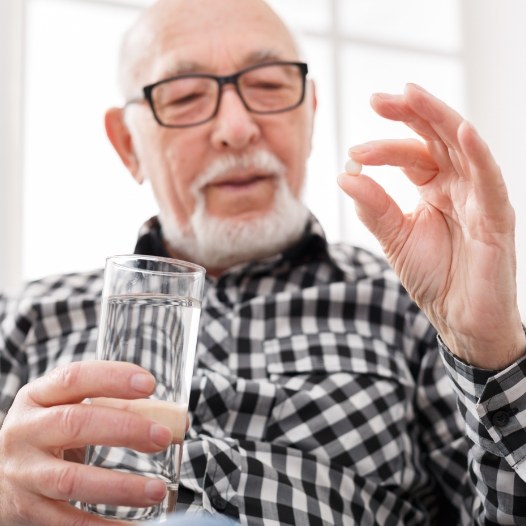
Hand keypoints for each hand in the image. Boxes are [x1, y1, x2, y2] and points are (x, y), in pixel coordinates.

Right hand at [0, 361, 178, 525]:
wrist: (0, 474)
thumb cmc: (51, 433)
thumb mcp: (70, 409)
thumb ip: (118, 408)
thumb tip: (178, 422)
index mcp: (38, 396)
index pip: (74, 378)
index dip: (112, 378)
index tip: (149, 384)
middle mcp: (25, 431)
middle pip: (74, 423)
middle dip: (125, 429)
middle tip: (163, 437)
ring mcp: (22, 472)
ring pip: (70, 480)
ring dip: (119, 486)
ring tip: (157, 490)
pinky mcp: (26, 510)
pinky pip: (65, 522)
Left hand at [338, 83, 524, 368]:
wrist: (460, 321)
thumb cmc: (435, 279)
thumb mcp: (395, 240)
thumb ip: (375, 208)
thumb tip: (345, 175)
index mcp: (435, 189)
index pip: (412, 155)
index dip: (384, 148)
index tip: (353, 154)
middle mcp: (459, 186)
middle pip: (438, 138)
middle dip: (411, 114)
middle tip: (378, 99)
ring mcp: (480, 199)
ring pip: (464, 147)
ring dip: (439, 119)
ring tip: (411, 96)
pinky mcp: (497, 219)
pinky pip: (490, 181)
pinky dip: (478, 155)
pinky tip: (460, 132)